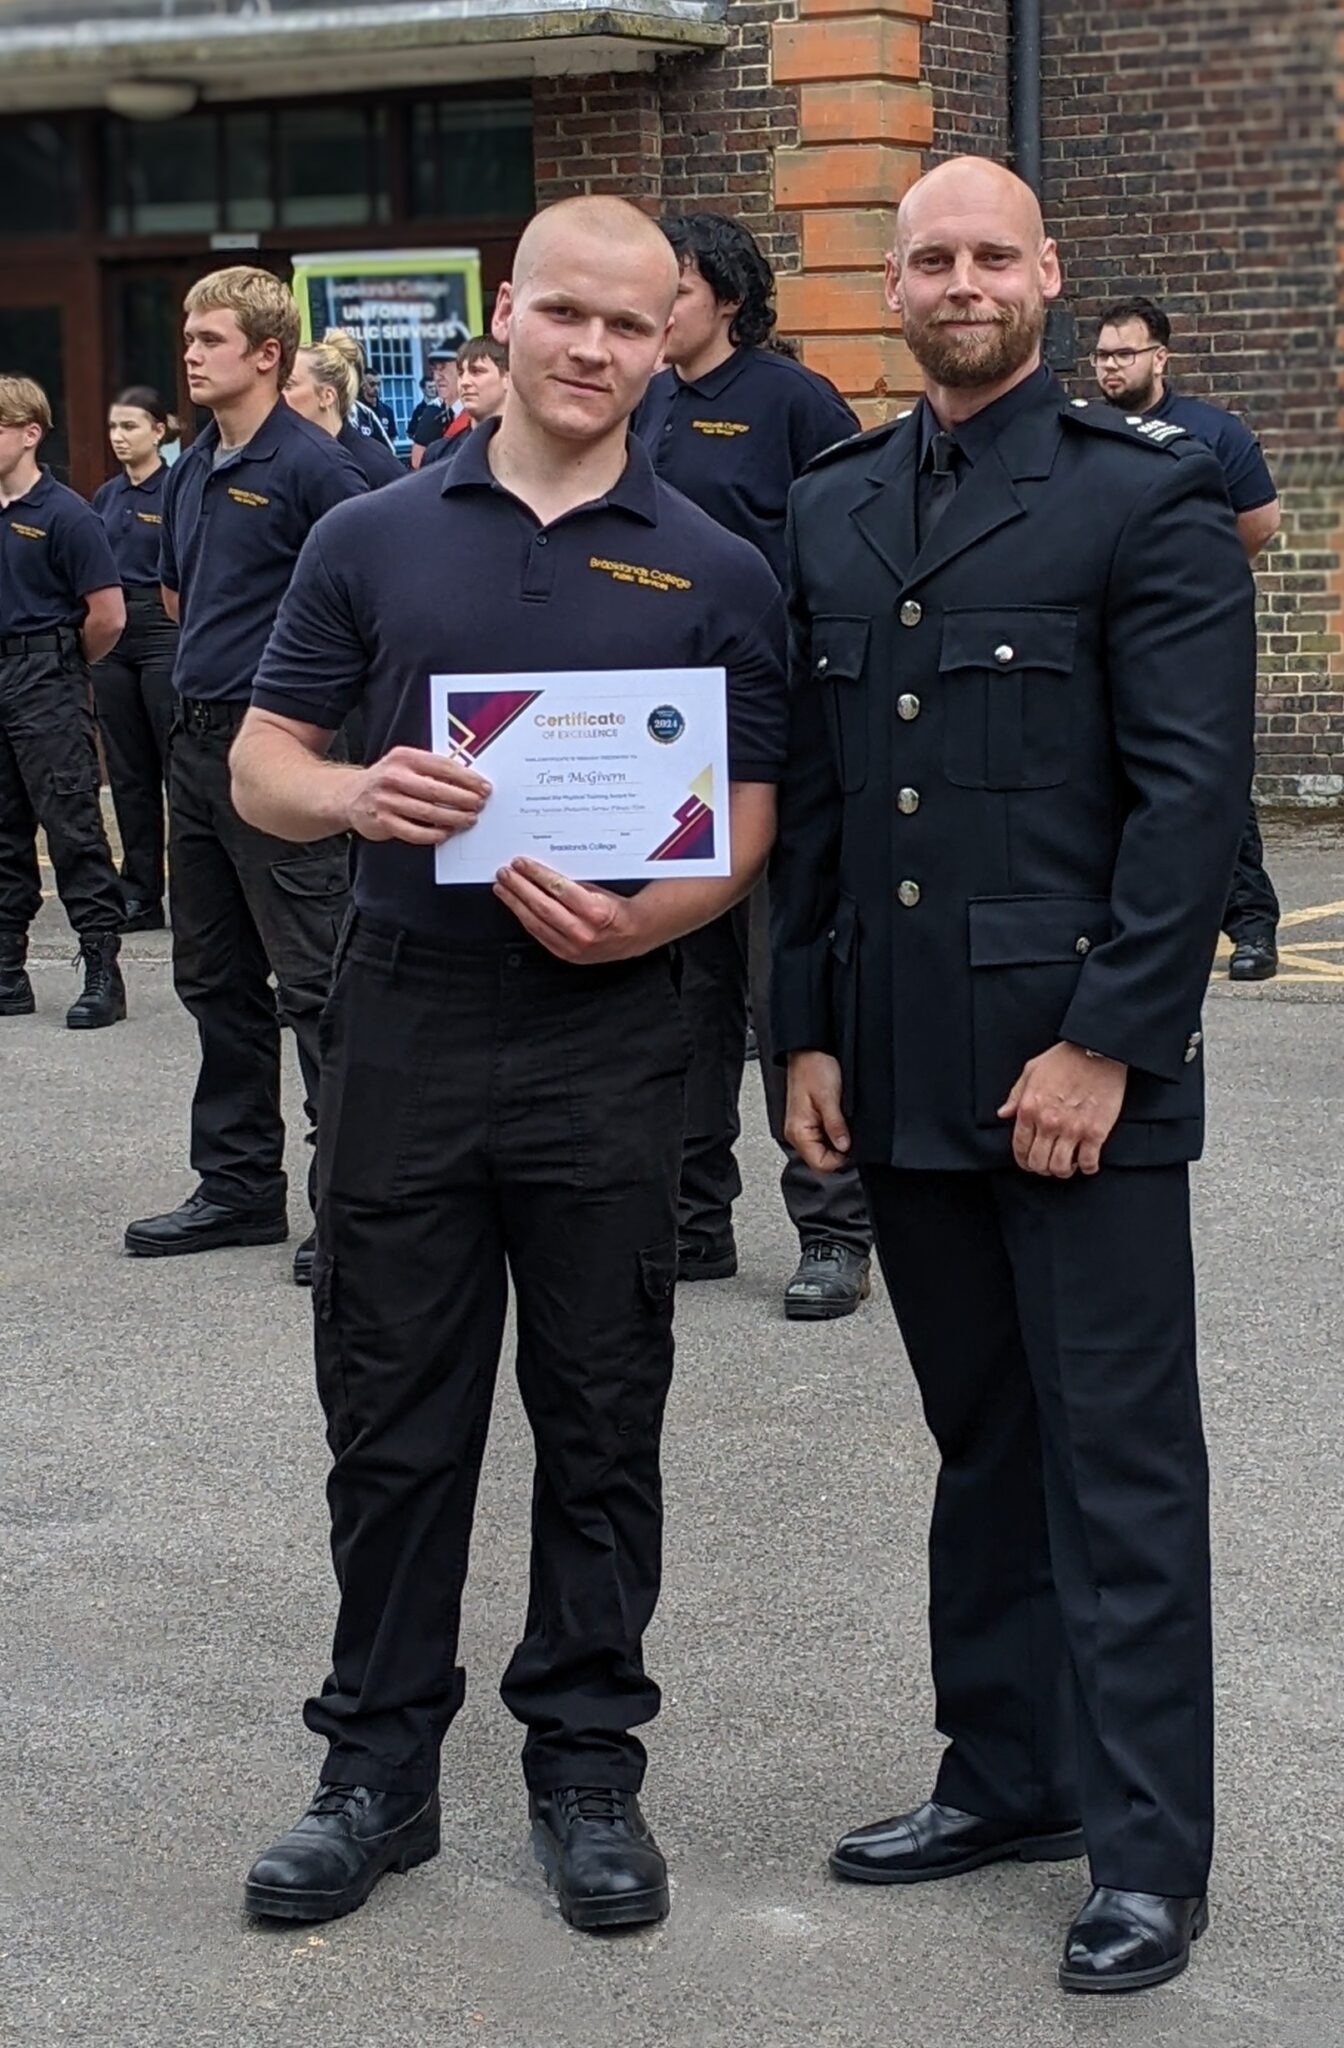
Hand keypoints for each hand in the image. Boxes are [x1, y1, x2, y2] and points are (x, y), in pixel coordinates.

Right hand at [345, 745, 488, 844]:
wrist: (351, 795)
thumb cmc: (386, 780)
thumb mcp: (405, 764)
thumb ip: (431, 769)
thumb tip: (468, 780)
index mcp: (404, 758)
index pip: (442, 767)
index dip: (467, 778)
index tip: (482, 787)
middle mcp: (394, 777)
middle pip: (437, 790)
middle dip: (463, 799)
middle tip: (478, 805)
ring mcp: (387, 800)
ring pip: (428, 812)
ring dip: (453, 818)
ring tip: (468, 819)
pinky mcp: (383, 821)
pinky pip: (414, 832)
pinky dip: (433, 835)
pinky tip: (445, 833)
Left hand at [492, 858, 642, 962]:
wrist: (632, 935)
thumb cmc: (617, 910)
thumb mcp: (599, 890)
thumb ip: (572, 885)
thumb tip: (542, 874)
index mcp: (595, 912)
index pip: (558, 889)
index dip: (536, 875)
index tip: (521, 864)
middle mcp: (583, 932)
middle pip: (542, 906)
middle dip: (519, 887)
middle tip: (505, 874)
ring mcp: (573, 947)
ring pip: (535, 922)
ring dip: (515, 903)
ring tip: (503, 889)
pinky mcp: (566, 955)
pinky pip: (539, 935)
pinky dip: (525, 919)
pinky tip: (516, 907)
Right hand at [784, 1050, 851, 1173]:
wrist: (808, 1051)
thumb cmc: (814, 1068)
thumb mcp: (829, 1098)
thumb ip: (836, 1126)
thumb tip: (845, 1147)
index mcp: (798, 1132)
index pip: (820, 1164)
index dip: (840, 1160)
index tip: (853, 1147)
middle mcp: (797, 1134)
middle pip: (821, 1159)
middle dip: (839, 1151)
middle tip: (850, 1133)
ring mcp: (802, 1128)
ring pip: (823, 1150)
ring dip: (837, 1142)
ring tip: (843, 1123)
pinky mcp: (808, 1122)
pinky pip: (822, 1138)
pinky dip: (833, 1133)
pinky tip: (839, 1120)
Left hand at [997, 1041, 1127, 1177]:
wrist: (1097, 1050)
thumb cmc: (1065, 1058)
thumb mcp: (1031, 1071)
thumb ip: (1015, 1095)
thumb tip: (1003, 1114)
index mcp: (1029, 1109)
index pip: (1019, 1147)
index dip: (1023, 1160)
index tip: (1029, 1161)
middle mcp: (1048, 1123)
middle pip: (1038, 1163)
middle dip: (1041, 1168)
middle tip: (1048, 1164)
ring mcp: (1072, 1129)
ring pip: (1060, 1168)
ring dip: (1063, 1170)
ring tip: (1067, 1164)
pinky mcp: (1096, 1132)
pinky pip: (1088, 1162)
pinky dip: (1087, 1167)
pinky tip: (1087, 1162)